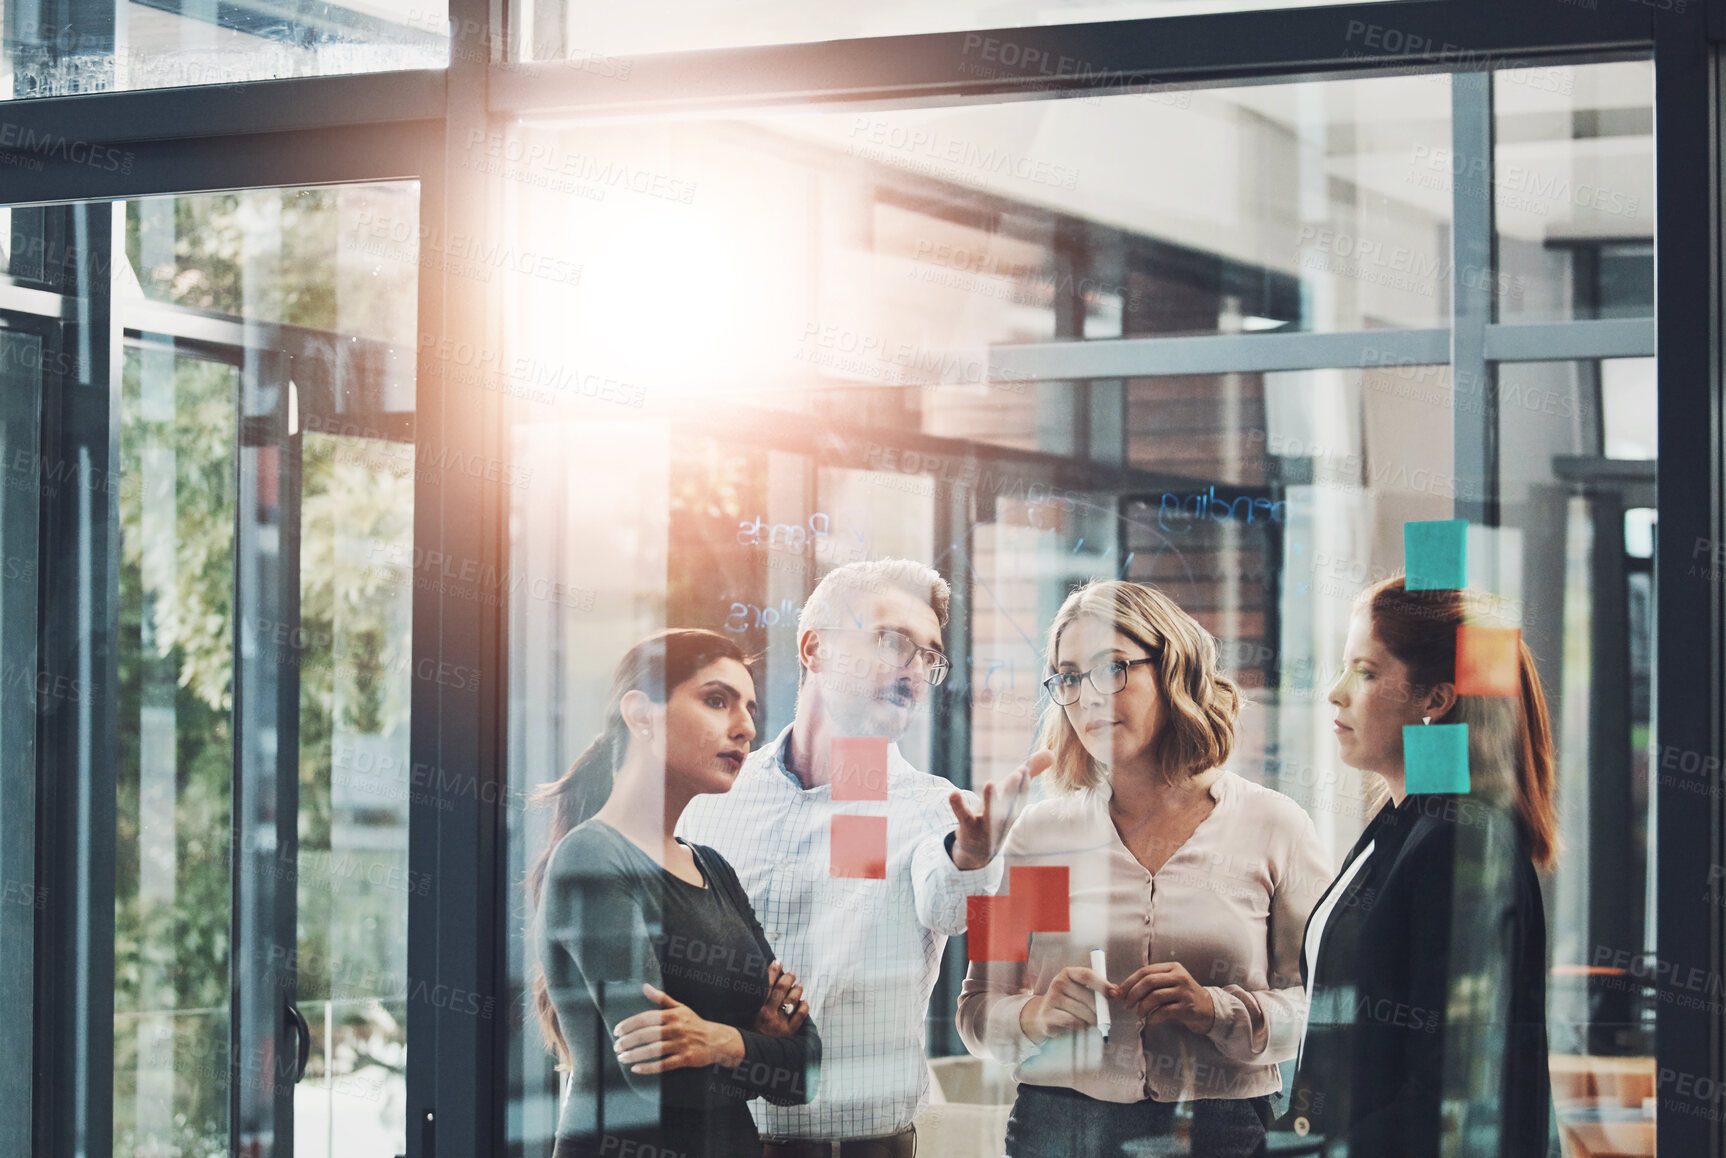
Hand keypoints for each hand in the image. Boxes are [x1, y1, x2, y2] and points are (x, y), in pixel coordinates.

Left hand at [613, 983, 745, 1073]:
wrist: (716, 1040)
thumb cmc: (695, 1023)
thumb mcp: (680, 1007)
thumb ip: (661, 998)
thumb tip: (645, 987)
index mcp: (672, 1015)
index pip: (646, 1018)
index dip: (629, 1024)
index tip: (617, 1031)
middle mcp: (676, 1028)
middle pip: (647, 1034)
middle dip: (628, 1041)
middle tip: (616, 1046)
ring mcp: (681, 1044)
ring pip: (653, 1050)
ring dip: (635, 1054)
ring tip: (622, 1058)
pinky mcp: (685, 1058)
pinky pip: (663, 1065)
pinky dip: (649, 1067)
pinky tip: (636, 1068)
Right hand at [751, 960, 808, 1037]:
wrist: (752, 1055)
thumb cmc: (749, 1033)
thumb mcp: (746, 1016)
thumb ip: (752, 1001)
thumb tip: (763, 981)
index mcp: (755, 1008)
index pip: (766, 983)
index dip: (773, 970)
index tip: (778, 961)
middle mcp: (767, 1014)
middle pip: (781, 988)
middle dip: (788, 977)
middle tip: (791, 974)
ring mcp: (779, 1023)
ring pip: (792, 1000)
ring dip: (797, 990)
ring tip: (799, 987)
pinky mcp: (789, 1032)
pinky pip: (801, 1015)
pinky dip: (804, 1005)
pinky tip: (803, 1002)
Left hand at [949, 750, 1052, 870]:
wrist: (978, 850)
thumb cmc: (998, 813)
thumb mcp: (1012, 793)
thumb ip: (1030, 772)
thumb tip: (1052, 753)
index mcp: (1014, 809)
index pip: (1021, 797)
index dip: (1023, 784)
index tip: (1025, 769)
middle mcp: (1002, 819)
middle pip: (1010, 804)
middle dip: (1014, 790)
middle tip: (1019, 774)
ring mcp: (985, 825)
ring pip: (989, 813)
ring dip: (990, 799)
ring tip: (990, 782)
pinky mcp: (968, 827)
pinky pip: (963, 816)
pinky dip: (958, 805)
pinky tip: (953, 794)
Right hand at [1017, 965, 1106, 1043]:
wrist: (1046, 1015)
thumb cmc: (1071, 1001)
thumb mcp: (1083, 990)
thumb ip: (1100, 989)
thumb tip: (1117, 991)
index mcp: (1067, 973)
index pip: (1087, 975)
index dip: (1102, 984)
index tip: (1115, 994)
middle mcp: (1057, 982)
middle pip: (1087, 996)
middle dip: (1100, 1009)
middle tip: (1104, 1017)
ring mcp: (1051, 998)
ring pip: (1082, 1011)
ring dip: (1091, 1019)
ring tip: (1090, 1021)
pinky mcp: (1048, 1015)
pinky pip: (1073, 1021)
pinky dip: (1081, 1026)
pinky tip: (1080, 1025)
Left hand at [1113, 962, 1214, 1034]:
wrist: (1208, 1008)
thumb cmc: (1182, 995)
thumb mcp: (1169, 983)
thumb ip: (1149, 985)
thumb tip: (1119, 991)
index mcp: (1172, 967)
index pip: (1145, 971)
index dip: (1130, 982)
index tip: (1121, 992)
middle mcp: (1179, 977)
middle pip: (1149, 982)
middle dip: (1133, 994)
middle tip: (1126, 1004)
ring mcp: (1184, 992)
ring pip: (1155, 996)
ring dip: (1142, 1007)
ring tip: (1140, 1013)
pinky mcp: (1187, 1007)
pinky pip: (1164, 1011)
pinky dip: (1153, 1016)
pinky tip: (1151, 1019)